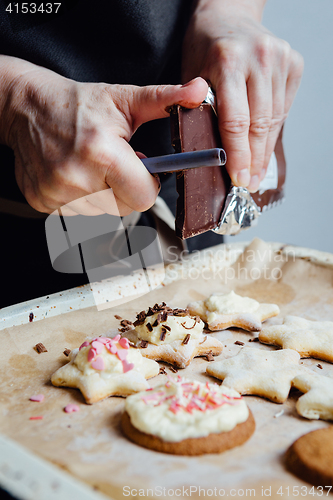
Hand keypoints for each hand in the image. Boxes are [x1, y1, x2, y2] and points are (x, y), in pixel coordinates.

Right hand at [4, 58, 207, 214]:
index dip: (148, 183)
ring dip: (103, 193)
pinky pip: (77, 213)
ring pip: (101, 211)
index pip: (144, 197)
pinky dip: (81, 197)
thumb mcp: (124, 99)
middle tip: (113, 163)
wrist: (27, 107)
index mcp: (101, 153)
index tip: (141, 167)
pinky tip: (74, 174)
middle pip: (124, 208)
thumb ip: (165, 100)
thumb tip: (201, 91)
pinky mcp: (42, 202)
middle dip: (126, 189)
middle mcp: (76, 178)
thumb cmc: (77, 104)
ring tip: (90, 165)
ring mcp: (56, 194)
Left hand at [182, 0, 303, 191]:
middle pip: (260, 125)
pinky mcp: (293, 64)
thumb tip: (207, 151)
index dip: (238, 155)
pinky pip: (283, 109)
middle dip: (254, 160)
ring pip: (275, 120)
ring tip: (257, 172)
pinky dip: (272, 131)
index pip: (236, 121)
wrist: (228, 14)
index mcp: (228, 61)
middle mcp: (260, 58)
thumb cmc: (204, 47)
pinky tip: (263, 146)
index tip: (238, 178)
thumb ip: (195, 108)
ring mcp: (280, 60)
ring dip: (265, 150)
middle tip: (250, 183)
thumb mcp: (190, 74)